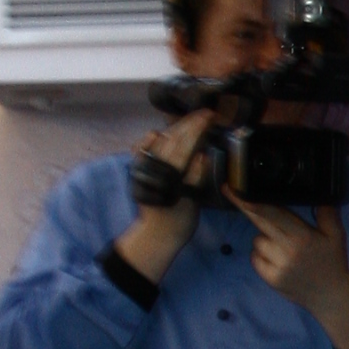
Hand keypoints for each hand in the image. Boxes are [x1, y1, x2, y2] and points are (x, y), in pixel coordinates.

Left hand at [116, 107, 215, 281]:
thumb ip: (196, 177)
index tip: (210, 116)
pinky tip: (158, 133)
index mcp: (169, 174)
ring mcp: (142, 166)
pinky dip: (150, 139)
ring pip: (158, 139)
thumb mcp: (192, 202)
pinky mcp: (137, 169)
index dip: (197, 128)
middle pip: (172, 137)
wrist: (156, 234)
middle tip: (205, 113)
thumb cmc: (179, 221)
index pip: (185, 144)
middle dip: (189, 122)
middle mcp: (152, 166)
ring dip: (175, 127)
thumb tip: (202, 154)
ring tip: (191, 119)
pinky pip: (141, 149)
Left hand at [232, 201, 348, 348]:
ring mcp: (278, 266)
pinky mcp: (270, 279)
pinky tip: (276, 259)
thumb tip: (320, 194)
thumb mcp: (337, 236)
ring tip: (283, 246)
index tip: (234, 189)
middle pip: (258, 222)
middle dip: (243, 205)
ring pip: (257, 240)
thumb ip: (329, 214)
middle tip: (230, 190)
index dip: (252, 201)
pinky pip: (255, 258)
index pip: (272, 214)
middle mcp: (288, 250)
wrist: (331, 297)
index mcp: (303, 236)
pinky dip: (261, 256)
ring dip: (264, 238)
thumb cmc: (333, 262)